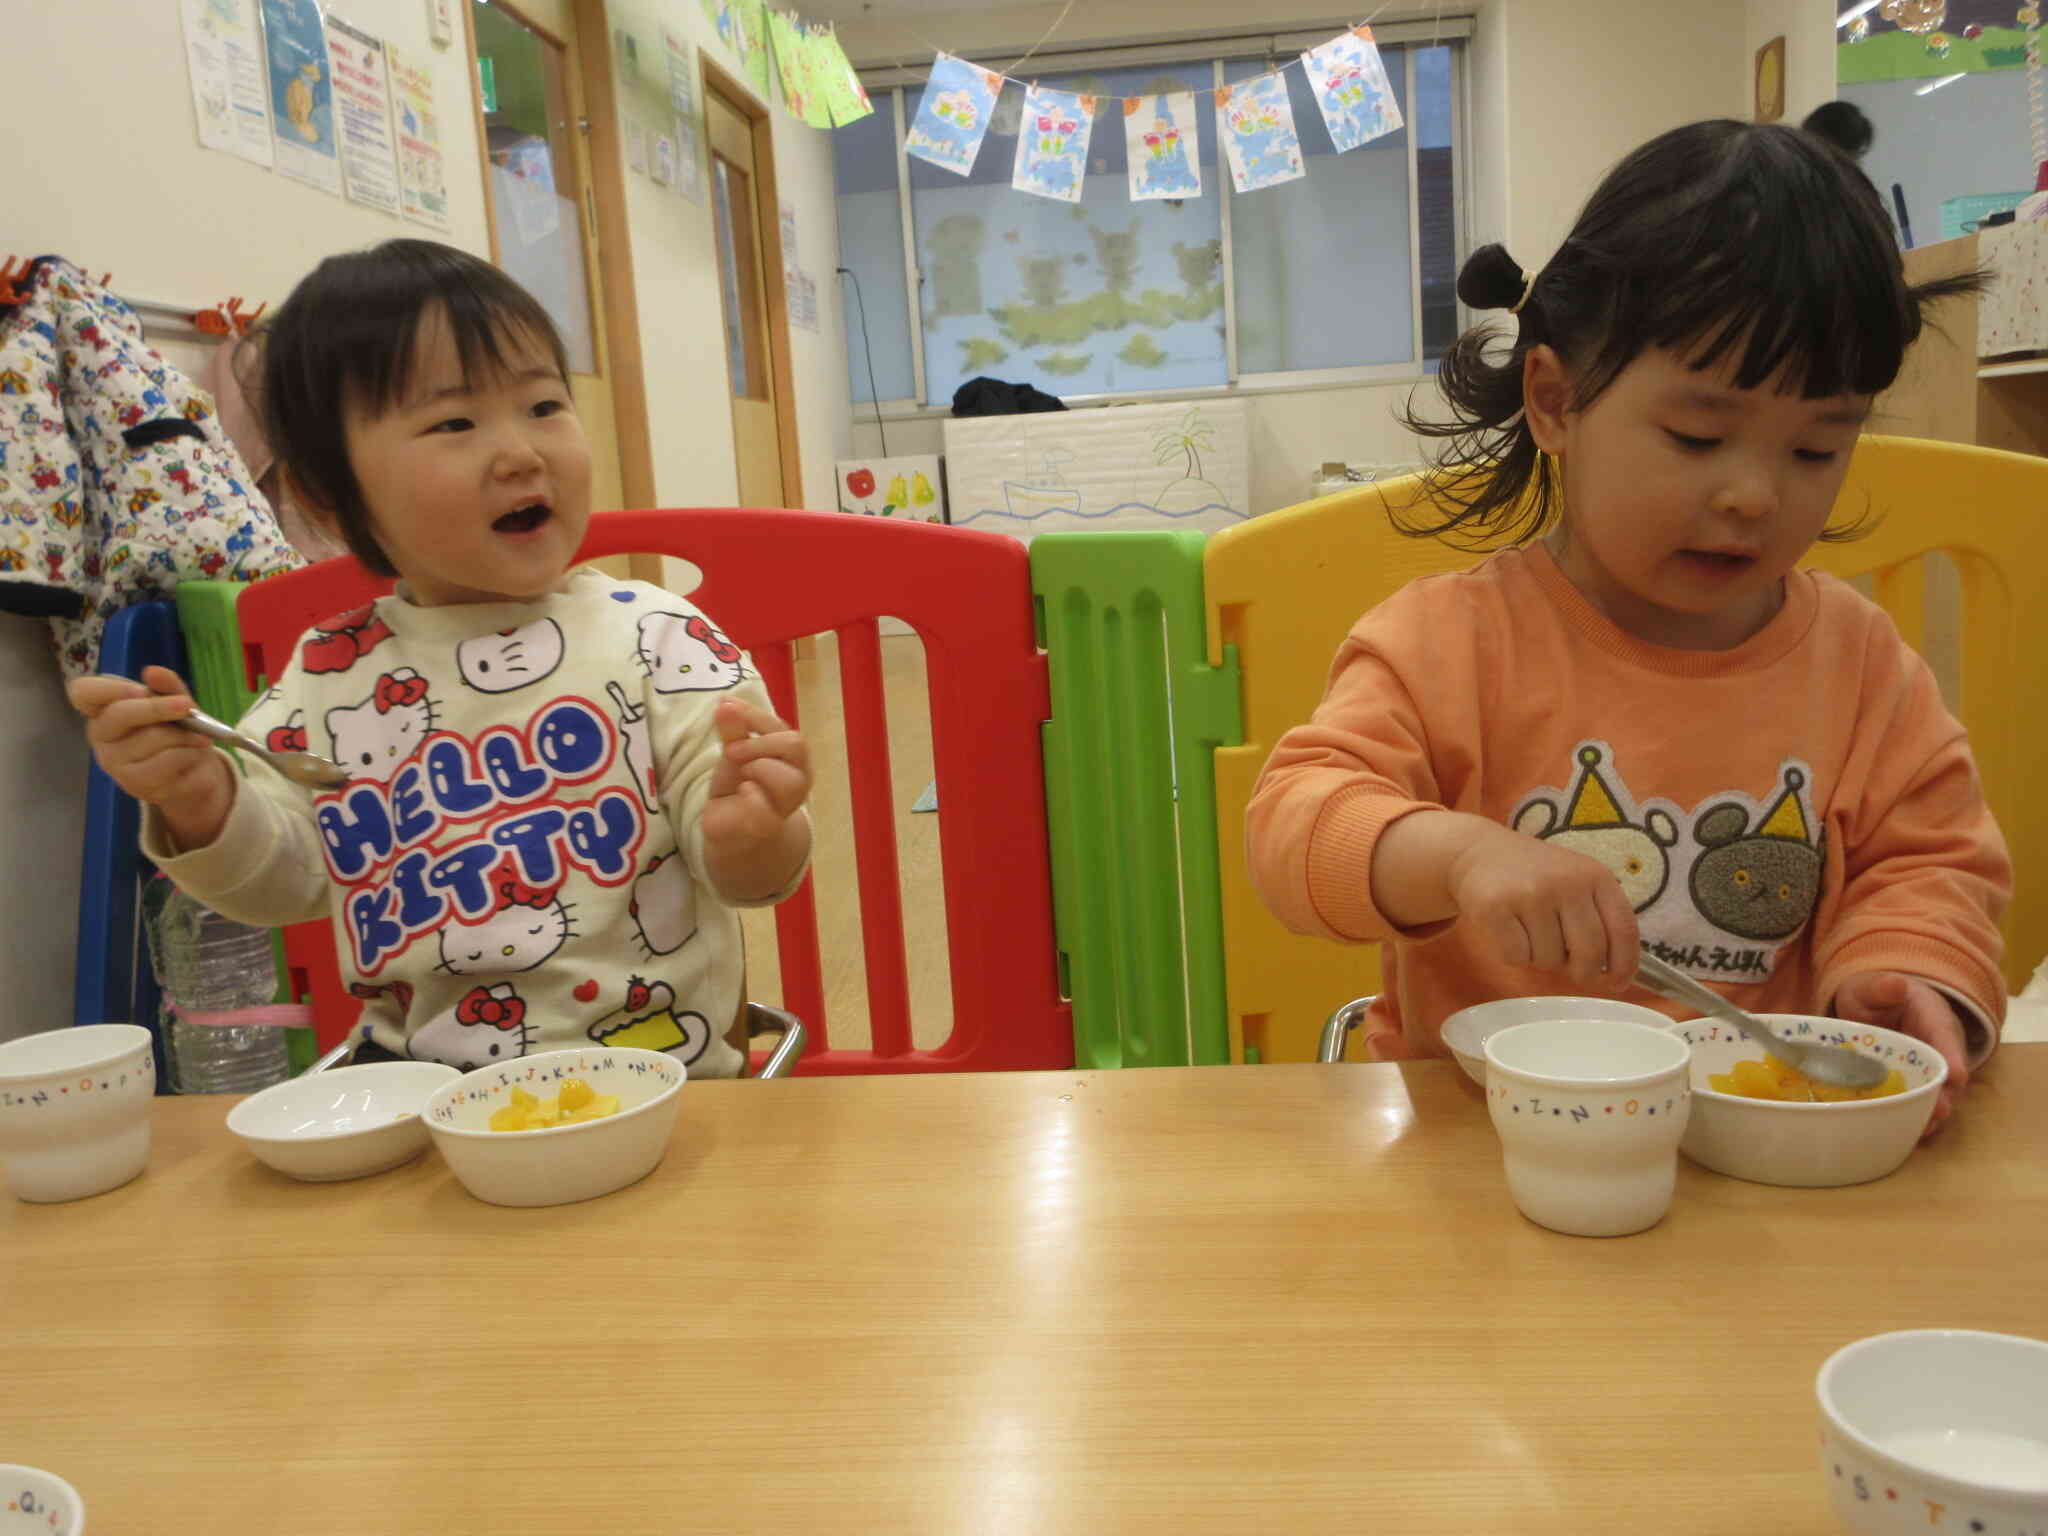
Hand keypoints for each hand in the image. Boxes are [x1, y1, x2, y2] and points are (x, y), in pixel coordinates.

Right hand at [66, 664, 233, 849]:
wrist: (192, 774)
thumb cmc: (176, 732)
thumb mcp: (176, 703)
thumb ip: (167, 687)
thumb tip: (152, 672)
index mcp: (104, 709)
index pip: (83, 692)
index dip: (109, 688)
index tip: (141, 689)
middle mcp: (101, 735)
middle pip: (119, 714)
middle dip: (157, 707)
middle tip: (187, 705)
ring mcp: (113, 761)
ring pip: (151, 738)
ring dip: (185, 735)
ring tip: (199, 738)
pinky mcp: (133, 782)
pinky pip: (166, 760)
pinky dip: (189, 754)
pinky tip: (193, 756)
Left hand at [700, 698, 811, 899]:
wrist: (731, 832)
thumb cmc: (737, 787)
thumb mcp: (733, 754)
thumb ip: (733, 730)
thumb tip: (724, 701)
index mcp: (791, 756)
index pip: (784, 728)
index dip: (755, 716)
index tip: (726, 709)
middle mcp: (799, 778)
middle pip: (796, 744)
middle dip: (758, 743)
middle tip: (731, 751)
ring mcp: (788, 804)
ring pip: (788, 778)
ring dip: (757, 768)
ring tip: (742, 777)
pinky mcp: (769, 827)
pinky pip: (763, 808)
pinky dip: (748, 797)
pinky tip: (742, 795)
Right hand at [1444, 821, 1639, 988]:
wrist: (1478, 852)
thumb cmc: (1534, 874)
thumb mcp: (1576, 882)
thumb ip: (1597, 918)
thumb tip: (1615, 973)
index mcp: (1596, 876)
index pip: (1624, 930)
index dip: (1625, 965)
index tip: (1617, 983)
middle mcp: (1567, 883)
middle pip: (1590, 952)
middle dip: (1583, 973)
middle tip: (1571, 971)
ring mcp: (1530, 894)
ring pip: (1550, 960)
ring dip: (1541, 959)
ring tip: (1530, 933)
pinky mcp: (1495, 907)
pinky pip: (1517, 957)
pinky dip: (1514, 955)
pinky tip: (1509, 931)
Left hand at [1833, 971, 1968, 1137]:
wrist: (1872, 1009)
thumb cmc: (1876, 997)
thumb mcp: (1873, 987)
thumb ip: (1882, 987)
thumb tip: (1897, 984)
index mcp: (1932, 1019)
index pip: (1946, 1037)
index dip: (1953, 1057)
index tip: (1957, 1075)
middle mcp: (1938, 1049)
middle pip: (1948, 1075)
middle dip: (1945, 1094)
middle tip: (1939, 1111)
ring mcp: (1927, 1071)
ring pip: (1937, 1095)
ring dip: (1931, 1113)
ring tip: (1923, 1129)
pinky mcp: (1913, 1087)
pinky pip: (1918, 1104)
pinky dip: (1913, 1117)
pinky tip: (1902, 1132)